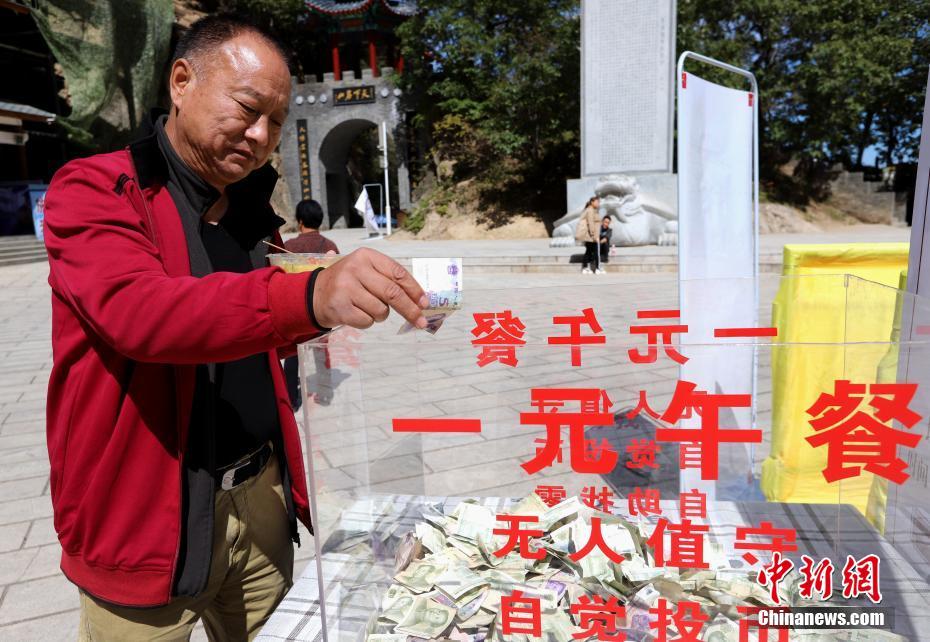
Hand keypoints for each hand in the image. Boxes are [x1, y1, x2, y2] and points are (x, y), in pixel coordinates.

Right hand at [312, 247, 427, 329]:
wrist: (314, 294)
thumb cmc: (348, 283)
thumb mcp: (366, 271)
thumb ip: (389, 280)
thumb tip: (419, 300)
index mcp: (366, 256)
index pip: (398, 273)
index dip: (414, 290)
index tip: (425, 303)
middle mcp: (356, 269)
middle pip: (393, 293)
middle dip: (410, 310)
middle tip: (421, 322)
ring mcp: (346, 288)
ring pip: (381, 310)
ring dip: (381, 315)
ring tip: (367, 307)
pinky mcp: (340, 307)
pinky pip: (367, 321)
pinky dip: (366, 322)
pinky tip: (355, 313)